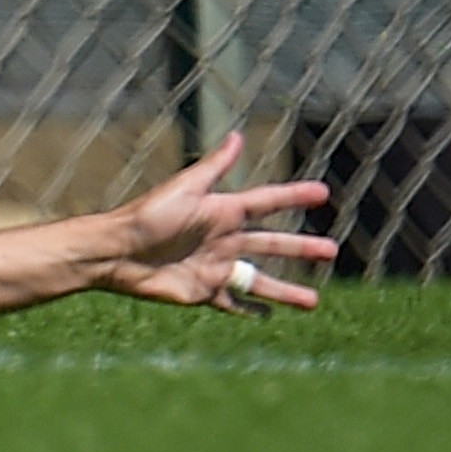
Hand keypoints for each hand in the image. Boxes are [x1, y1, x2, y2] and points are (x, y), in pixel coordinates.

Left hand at [98, 133, 336, 309]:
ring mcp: (216, 267)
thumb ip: (215, 167)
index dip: (293, 197)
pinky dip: (250, 310)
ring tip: (313, 302)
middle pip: (271, 244)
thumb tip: (239, 135)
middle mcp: (223, 239)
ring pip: (260, 281)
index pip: (266, 202)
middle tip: (332, 251)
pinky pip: (233, 303)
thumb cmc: (149, 216)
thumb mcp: (185, 189)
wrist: (118, 253)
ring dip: (286, 291)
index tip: (323, 192)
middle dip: (301, 248)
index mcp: (222, 211)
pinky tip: (268, 316)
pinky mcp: (204, 291)